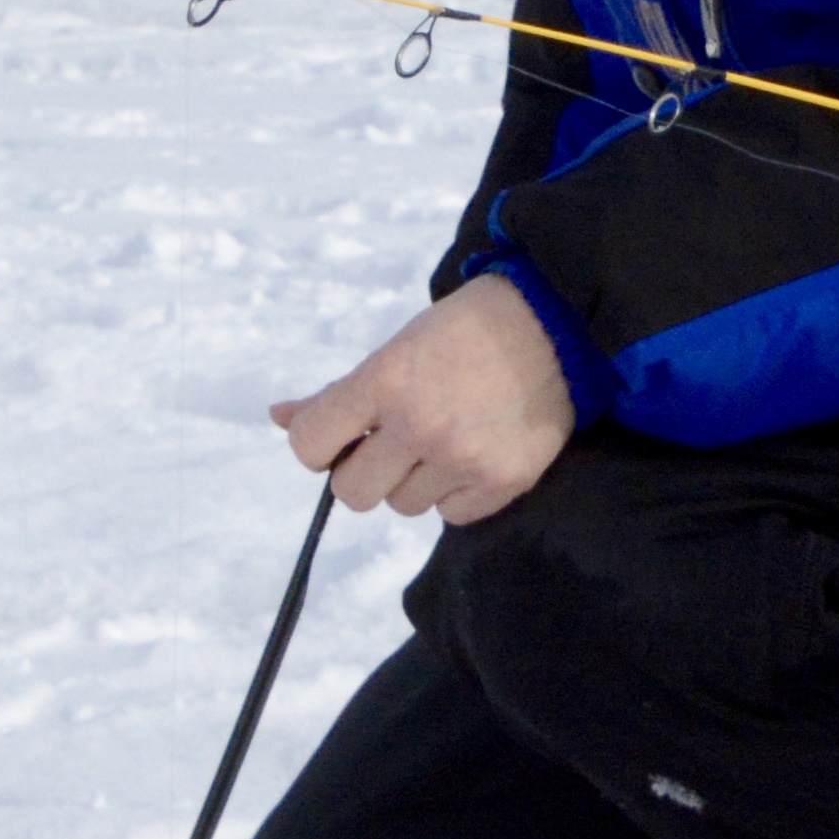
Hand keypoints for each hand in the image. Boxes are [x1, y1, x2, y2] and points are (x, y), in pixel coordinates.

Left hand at [276, 275, 575, 521]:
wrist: (557, 323)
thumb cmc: (466, 329)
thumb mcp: (396, 348)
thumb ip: (339, 393)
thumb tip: (281, 417)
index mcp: (385, 380)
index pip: (309, 444)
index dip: (319, 445)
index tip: (342, 438)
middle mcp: (419, 425)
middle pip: (352, 493)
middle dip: (365, 472)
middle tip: (394, 445)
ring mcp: (462, 459)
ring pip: (403, 505)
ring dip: (414, 481)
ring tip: (444, 442)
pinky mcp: (503, 482)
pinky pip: (451, 515)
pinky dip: (456, 494)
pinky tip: (475, 454)